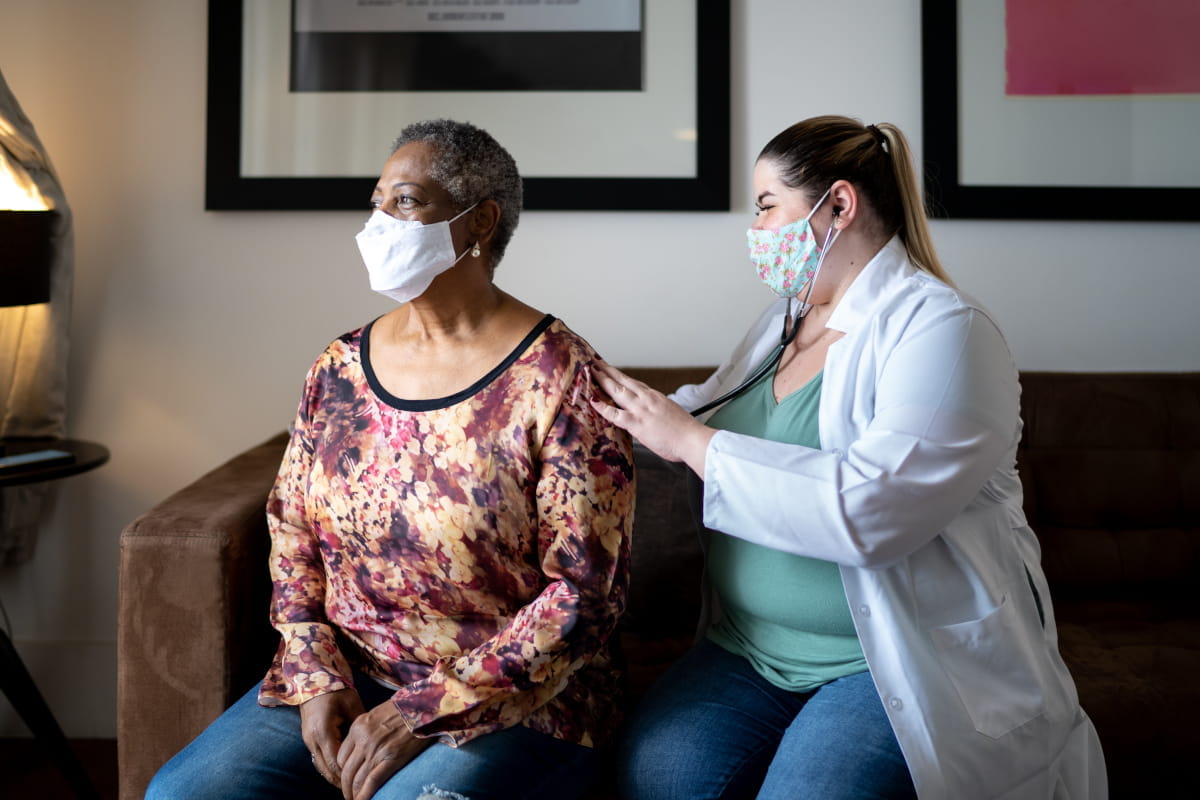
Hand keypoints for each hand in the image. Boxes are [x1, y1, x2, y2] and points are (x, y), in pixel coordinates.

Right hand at [300, 688, 364, 786]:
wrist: (313, 679)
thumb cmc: (336, 690)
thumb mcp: (353, 705)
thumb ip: (361, 726)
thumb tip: (374, 743)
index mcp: (324, 731)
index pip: (336, 762)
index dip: (348, 774)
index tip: (362, 782)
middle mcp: (313, 739)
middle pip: (327, 769)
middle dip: (341, 781)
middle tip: (356, 790)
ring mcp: (308, 740)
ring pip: (321, 767)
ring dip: (334, 777)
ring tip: (350, 785)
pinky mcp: (309, 739)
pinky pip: (319, 759)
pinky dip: (329, 768)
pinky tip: (340, 773)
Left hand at [336, 700, 431, 799]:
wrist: (424, 706)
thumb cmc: (404, 708)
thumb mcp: (377, 714)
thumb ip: (367, 731)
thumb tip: (363, 749)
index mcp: (358, 727)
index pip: (341, 756)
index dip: (343, 771)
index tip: (348, 778)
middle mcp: (363, 739)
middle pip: (347, 771)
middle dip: (346, 787)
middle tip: (349, 795)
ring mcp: (376, 750)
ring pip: (357, 779)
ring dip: (354, 794)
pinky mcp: (391, 759)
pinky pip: (372, 782)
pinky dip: (365, 795)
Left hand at [590, 362, 714, 475]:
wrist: (693, 439)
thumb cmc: (686, 432)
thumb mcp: (671, 415)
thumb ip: (658, 412)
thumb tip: (651, 417)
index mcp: (655, 397)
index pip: (634, 383)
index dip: (621, 377)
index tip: (613, 371)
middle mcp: (647, 399)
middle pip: (623, 380)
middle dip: (608, 371)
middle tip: (595, 363)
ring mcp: (640, 410)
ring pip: (617, 390)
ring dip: (602, 379)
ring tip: (591, 372)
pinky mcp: (636, 423)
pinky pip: (615, 413)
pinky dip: (602, 407)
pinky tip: (593, 401)